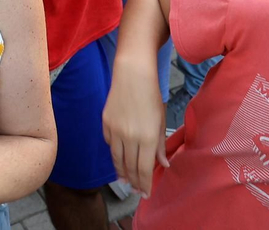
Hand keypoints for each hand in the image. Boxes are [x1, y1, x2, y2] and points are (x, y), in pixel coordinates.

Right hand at [102, 63, 168, 196]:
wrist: (132, 74)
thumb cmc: (151, 95)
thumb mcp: (161, 120)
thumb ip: (161, 145)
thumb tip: (163, 164)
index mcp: (148, 137)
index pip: (144, 169)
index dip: (145, 184)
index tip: (146, 193)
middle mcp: (130, 137)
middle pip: (130, 167)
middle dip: (134, 182)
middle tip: (136, 191)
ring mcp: (115, 130)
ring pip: (117, 158)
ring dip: (122, 172)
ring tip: (126, 181)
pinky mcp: (105, 123)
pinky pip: (110, 144)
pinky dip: (115, 153)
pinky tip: (119, 158)